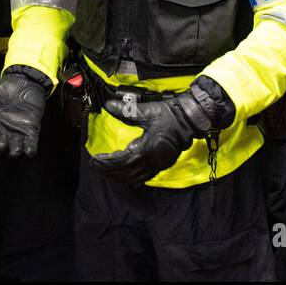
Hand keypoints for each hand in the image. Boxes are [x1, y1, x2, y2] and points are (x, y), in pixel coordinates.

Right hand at [0, 69, 48, 158]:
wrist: (26, 81)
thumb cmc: (6, 88)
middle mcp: (3, 132)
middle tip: (2, 139)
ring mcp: (17, 133)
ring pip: (13, 151)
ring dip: (14, 151)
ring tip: (15, 141)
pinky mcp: (30, 131)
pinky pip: (30, 147)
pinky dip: (30, 151)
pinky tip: (29, 148)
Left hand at [90, 92, 206, 184]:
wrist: (191, 119)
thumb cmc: (171, 116)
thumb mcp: (147, 111)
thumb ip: (126, 110)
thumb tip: (110, 105)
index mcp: (148, 150)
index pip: (122, 161)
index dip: (107, 162)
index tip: (95, 160)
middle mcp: (152, 161)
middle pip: (126, 172)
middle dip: (109, 171)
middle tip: (95, 166)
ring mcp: (158, 165)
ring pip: (135, 177)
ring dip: (119, 177)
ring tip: (106, 173)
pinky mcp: (162, 164)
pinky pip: (144, 177)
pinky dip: (132, 179)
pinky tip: (126, 178)